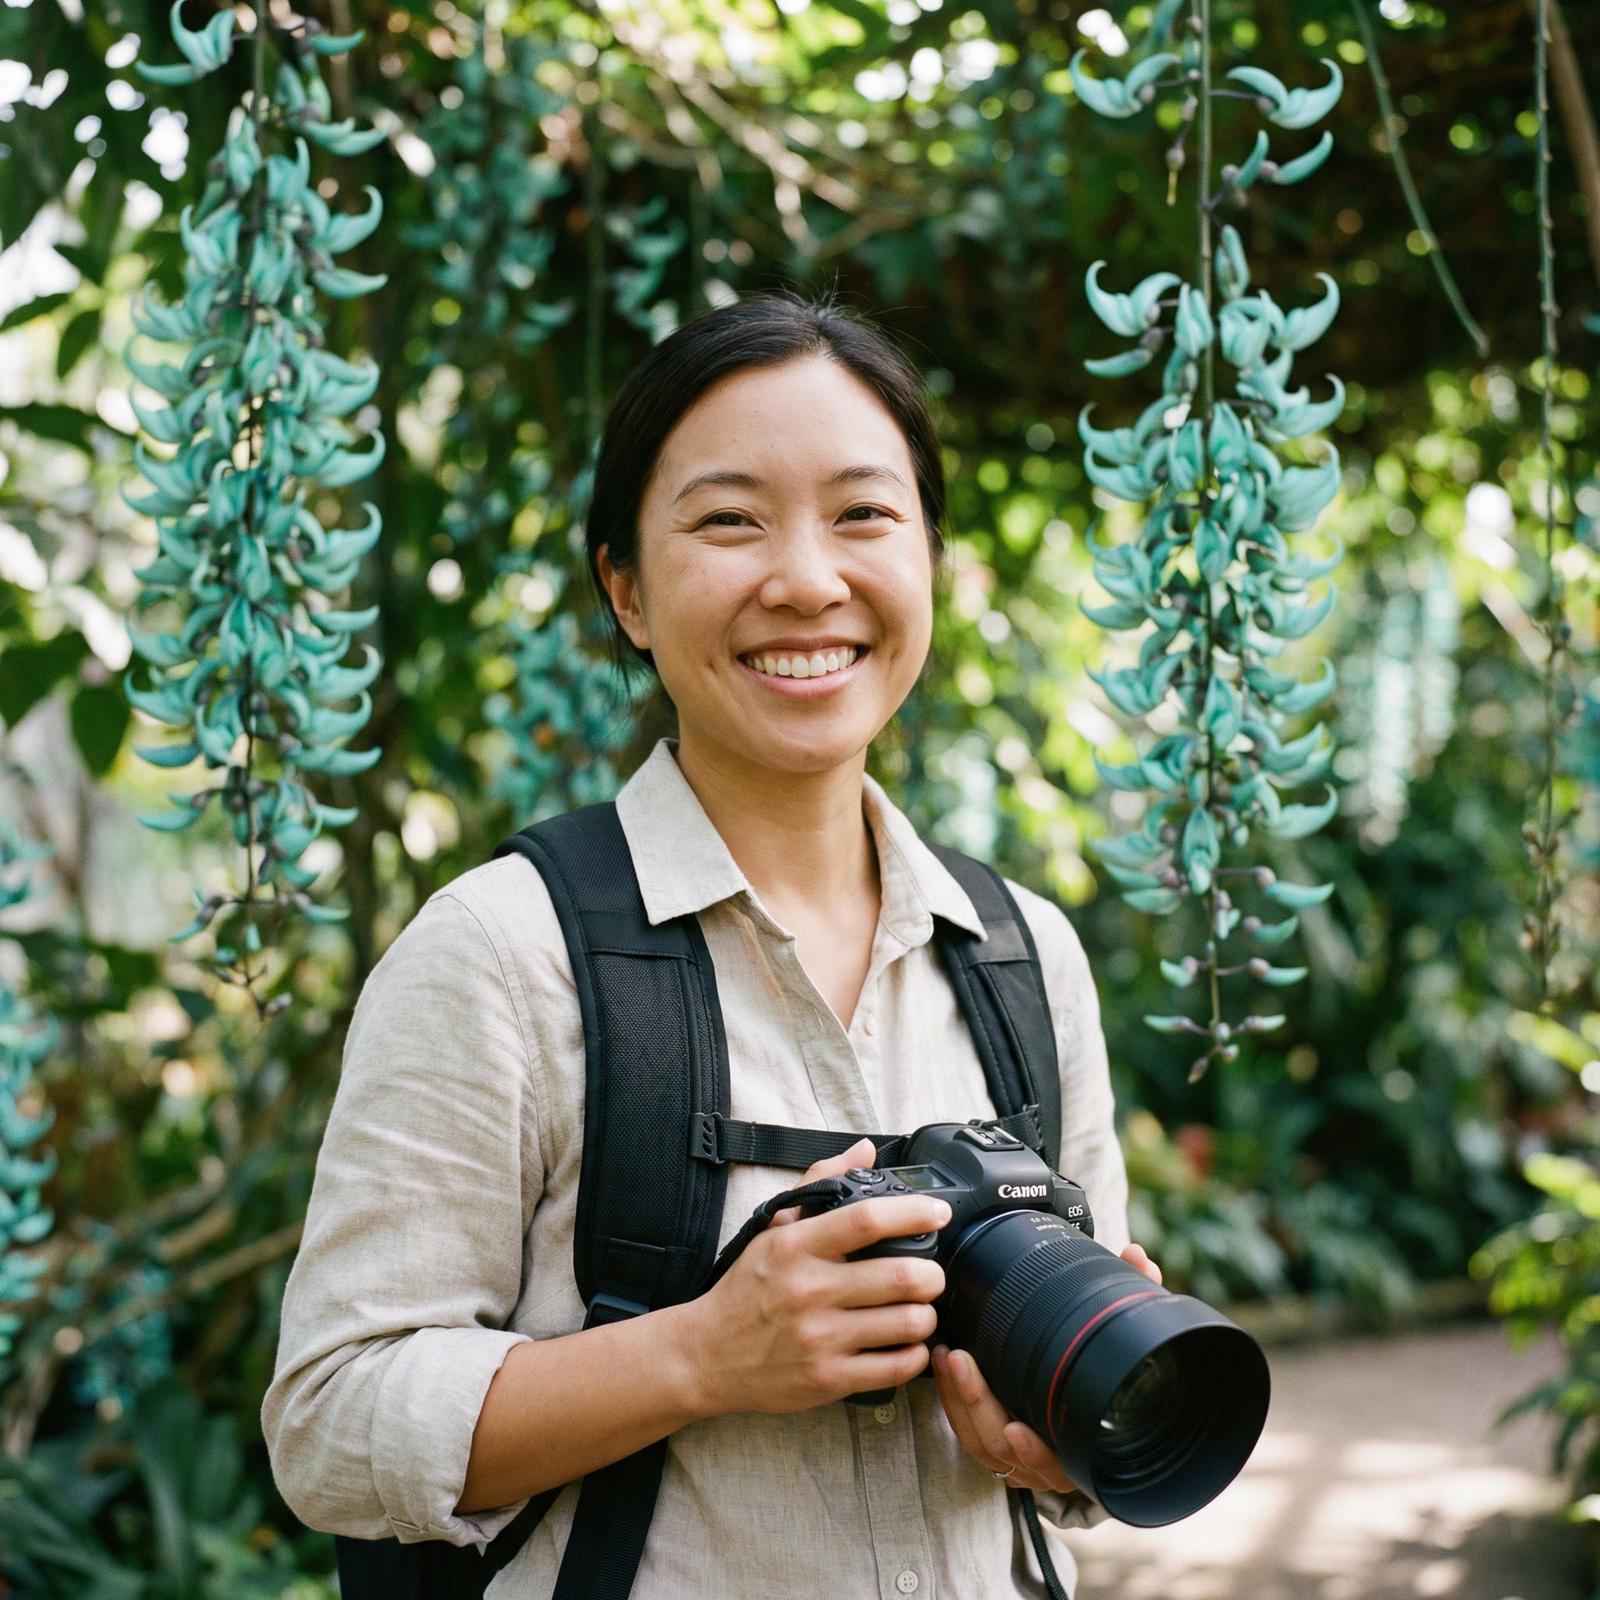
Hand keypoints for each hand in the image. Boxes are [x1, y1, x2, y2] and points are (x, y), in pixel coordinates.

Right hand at [682, 1139, 952, 1418]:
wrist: (706, 1355)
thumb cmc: (746, 1289)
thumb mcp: (773, 1229)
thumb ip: (819, 1183)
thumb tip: (864, 1151)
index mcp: (796, 1246)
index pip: (866, 1220)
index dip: (913, 1212)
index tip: (939, 1212)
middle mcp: (809, 1290)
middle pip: (901, 1275)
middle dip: (932, 1274)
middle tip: (932, 1274)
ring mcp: (819, 1338)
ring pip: (907, 1323)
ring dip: (926, 1315)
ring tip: (920, 1310)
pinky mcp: (828, 1380)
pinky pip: (896, 1368)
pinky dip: (915, 1354)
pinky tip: (908, 1344)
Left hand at [932, 1241, 1163, 1493]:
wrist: (1105, 1414)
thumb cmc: (1115, 1376)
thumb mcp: (1127, 1339)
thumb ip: (1136, 1296)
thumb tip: (1135, 1257)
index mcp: (1089, 1451)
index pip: (1059, 1462)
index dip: (1037, 1450)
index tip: (1016, 1429)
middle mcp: (1054, 1465)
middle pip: (1006, 1451)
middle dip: (978, 1404)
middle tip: (960, 1360)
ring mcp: (1024, 1462)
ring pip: (982, 1444)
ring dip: (959, 1398)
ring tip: (947, 1355)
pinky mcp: (1000, 1451)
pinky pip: (969, 1436)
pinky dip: (953, 1402)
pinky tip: (944, 1367)